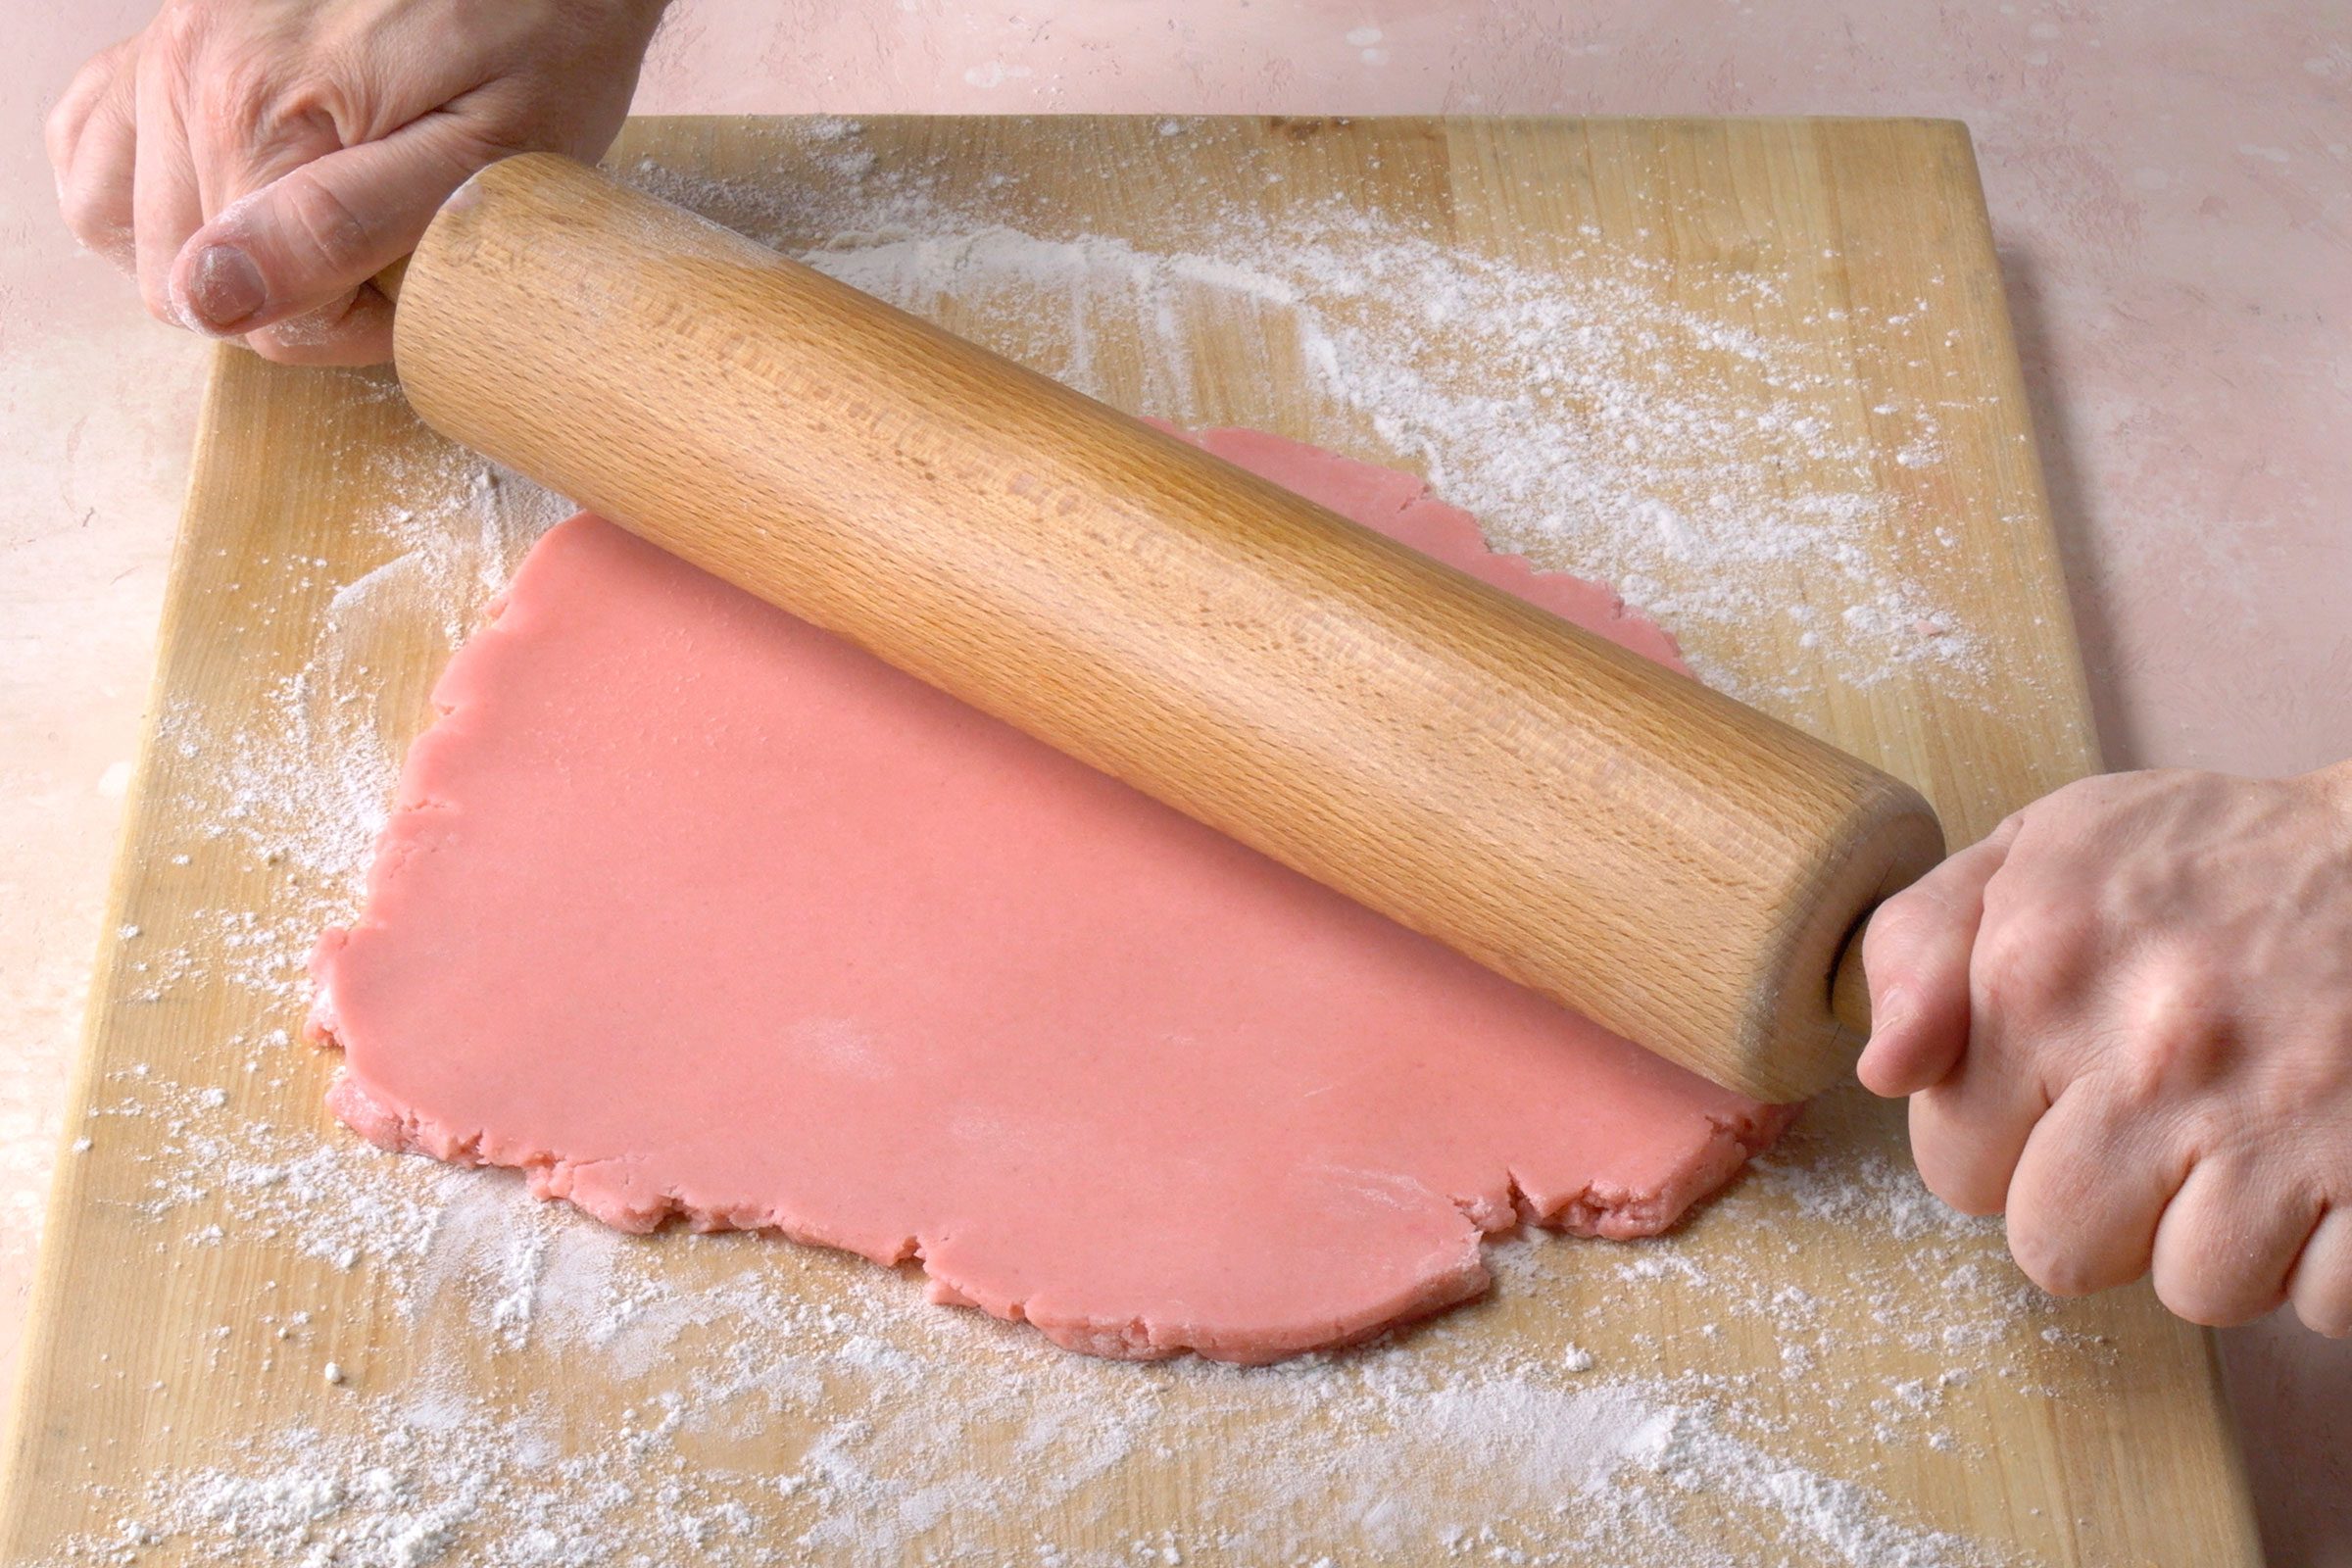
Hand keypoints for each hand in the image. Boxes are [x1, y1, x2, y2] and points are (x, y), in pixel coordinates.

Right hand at [45, 0, 668, 364]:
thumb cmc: (539, 37)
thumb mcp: (482, 153)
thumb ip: (345, 230)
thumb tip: (214, 298)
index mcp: (255, 119)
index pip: (264, 320)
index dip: (356, 322)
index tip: (421, 272)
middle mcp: (184, 77)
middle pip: (188, 285)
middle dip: (293, 290)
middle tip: (386, 237)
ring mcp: (162, 48)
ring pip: (127, 230)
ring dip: (216, 246)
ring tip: (317, 209)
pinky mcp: (164, 34)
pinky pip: (97, 148)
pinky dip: (153, 186)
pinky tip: (235, 182)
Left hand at [1858, 765, 2351, 1335]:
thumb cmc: (2205, 859)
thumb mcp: (2036, 852)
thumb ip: (1918, 948)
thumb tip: (1882, 1072)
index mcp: (2038, 975)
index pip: (1956, 1168)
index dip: (2003, 1145)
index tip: (2058, 1098)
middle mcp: (2150, 1054)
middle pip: (2059, 1252)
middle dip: (2101, 1208)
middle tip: (2158, 1126)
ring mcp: (2275, 1121)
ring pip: (2196, 1289)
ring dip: (2220, 1237)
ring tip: (2247, 1138)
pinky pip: (2324, 1301)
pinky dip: (2328, 1259)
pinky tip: (2324, 1165)